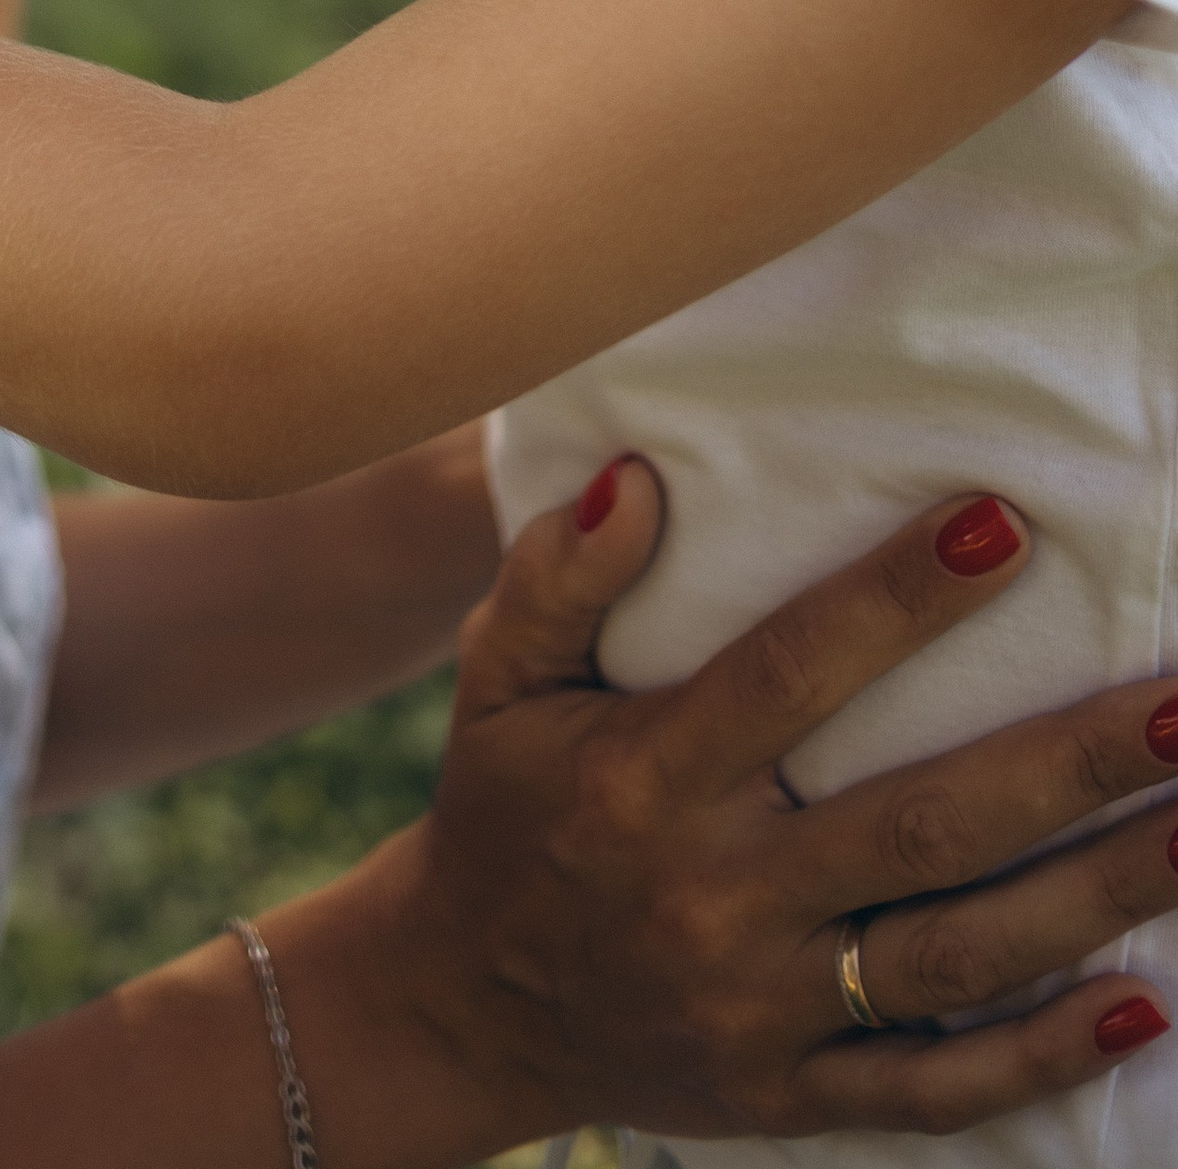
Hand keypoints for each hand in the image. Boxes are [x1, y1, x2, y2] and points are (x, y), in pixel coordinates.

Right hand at [365, 462, 1175, 1146]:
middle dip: (1063, 765)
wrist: (461, 1005)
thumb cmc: (502, 806)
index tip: (1002, 524)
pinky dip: (1042, 1060)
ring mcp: (762, 1008)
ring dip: (1094, 897)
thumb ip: (560, 576)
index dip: (897, 601)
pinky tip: (1143, 1009)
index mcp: (647, 778)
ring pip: (957, 957)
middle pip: (919, 825)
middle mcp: (715, 894)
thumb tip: (640, 475)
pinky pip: (934, 1090)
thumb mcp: (497, 680)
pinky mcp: (791, 1095)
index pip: (791, 674)